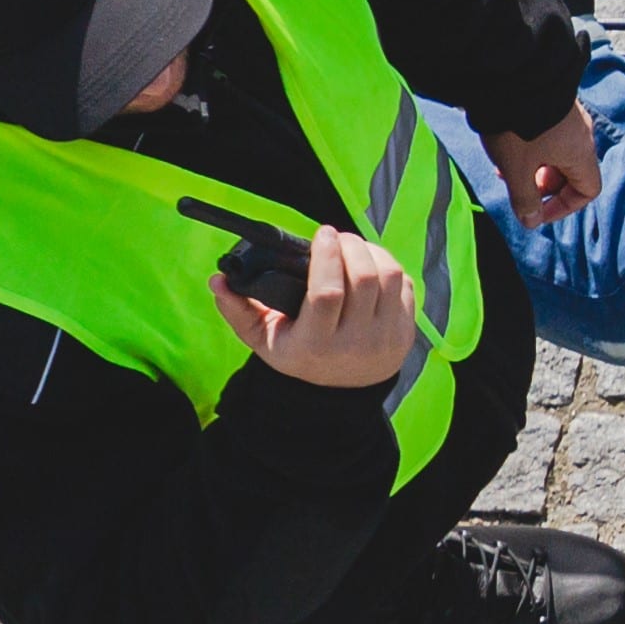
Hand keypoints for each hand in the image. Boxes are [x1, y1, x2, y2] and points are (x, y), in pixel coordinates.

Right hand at [216, 228, 418, 389]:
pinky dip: (388, 265)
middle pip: (364, 279)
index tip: (322, 233)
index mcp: (317, 344)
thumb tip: (218, 280)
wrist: (343, 390)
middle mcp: (356, 343)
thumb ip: (238, 310)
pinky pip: (405, 287)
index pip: (329, 293)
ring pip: (389, 277)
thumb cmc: (299, 354)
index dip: (327, 256)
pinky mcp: (406, 333)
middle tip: (336, 237)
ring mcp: (386, 339)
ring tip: (352, 246)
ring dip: (371, 251)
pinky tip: (371, 262)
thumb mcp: (264, 340)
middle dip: (350, 246)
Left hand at [486, 101, 600, 228]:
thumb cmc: (518, 129)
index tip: (537, 211)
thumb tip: (531, 222)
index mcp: (581, 155)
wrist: (509, 76)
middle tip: (518, 187)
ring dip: (534, 166)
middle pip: (570, 173)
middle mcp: (582, 136)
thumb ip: (525, 201)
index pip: (587, 191)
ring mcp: (570, 116)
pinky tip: (508, 143)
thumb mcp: (517, 171)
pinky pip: (550, 133)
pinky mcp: (554, 102)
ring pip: (557, 153)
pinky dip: (533, 146)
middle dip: (543, 186)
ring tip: (506, 166)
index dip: (563, 207)